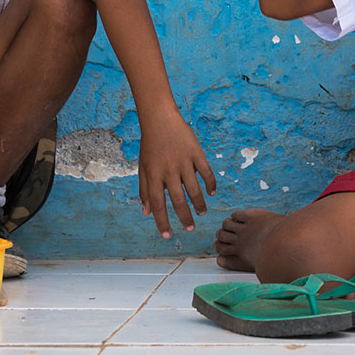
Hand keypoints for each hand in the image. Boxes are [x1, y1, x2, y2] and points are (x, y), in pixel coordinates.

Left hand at [137, 110, 216, 239]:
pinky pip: (206, 172)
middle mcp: (168, 171)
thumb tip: (146, 213)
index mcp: (153, 176)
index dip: (162, 223)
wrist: (160, 118)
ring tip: (202, 212)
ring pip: (194, 190)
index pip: (158, 205)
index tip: (167, 236)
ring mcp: (184, 162)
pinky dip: (211, 184)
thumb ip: (144, 190)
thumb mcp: (143, 167)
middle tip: (191, 228)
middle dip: (185, 218)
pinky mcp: (196, 153)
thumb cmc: (150, 145)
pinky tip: (212, 193)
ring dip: (199, 204)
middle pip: (178, 201)